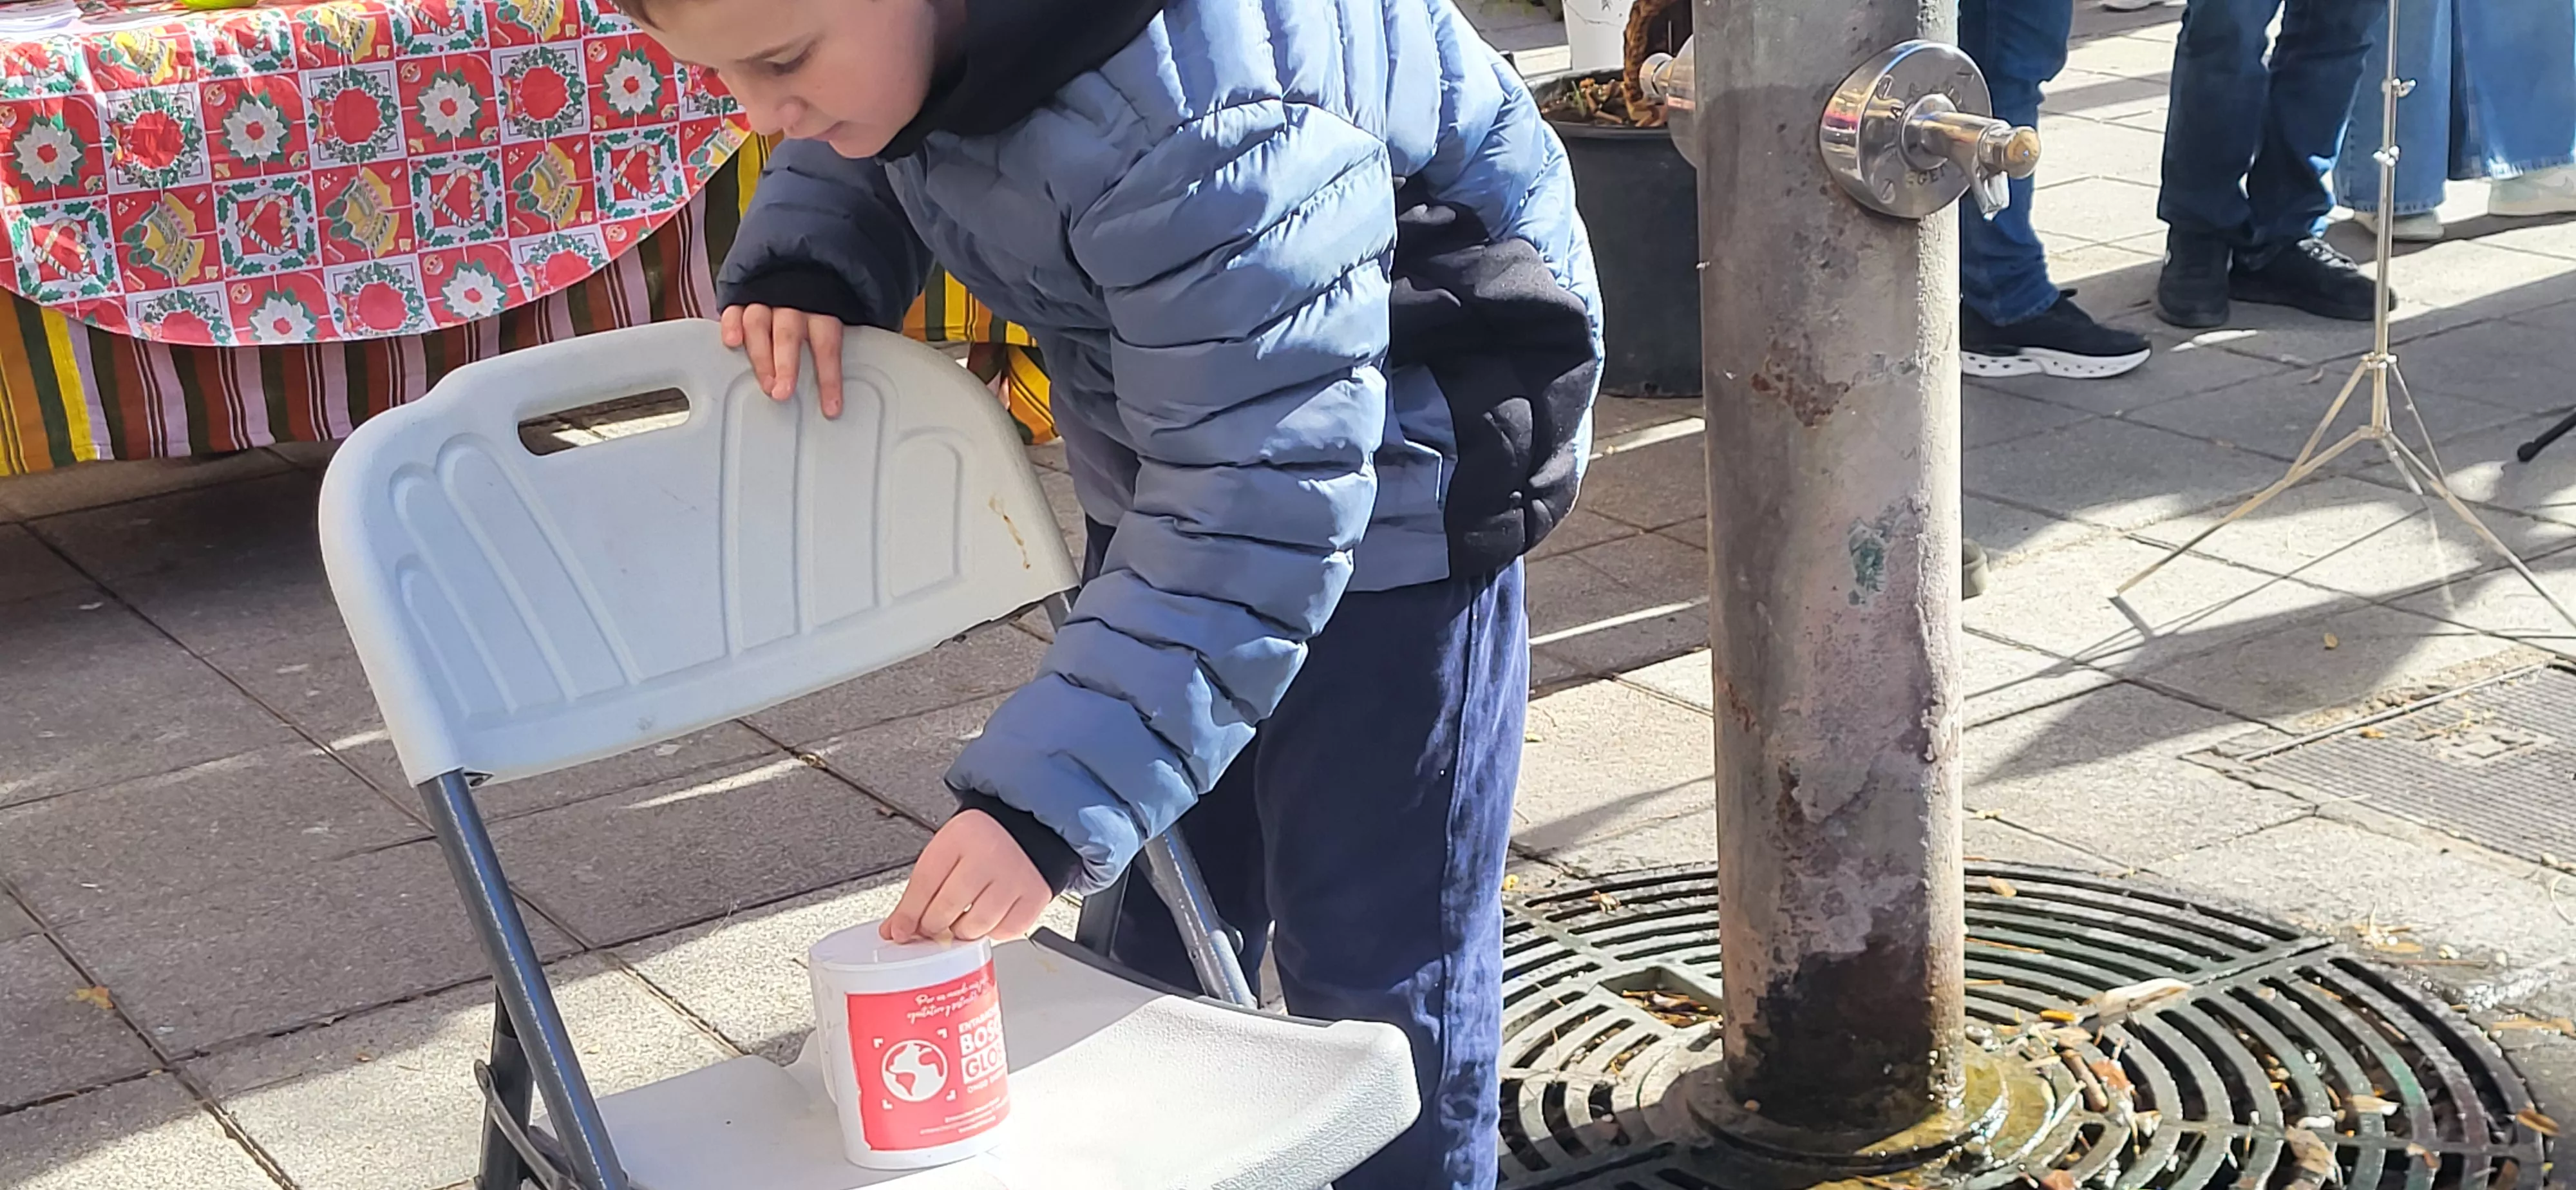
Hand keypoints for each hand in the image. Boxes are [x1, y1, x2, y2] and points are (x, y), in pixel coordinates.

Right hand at [721, 304, 846, 417]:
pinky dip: (732, 324)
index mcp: (820, 309)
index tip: (831, 408)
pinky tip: (733, 342)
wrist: (795, 257)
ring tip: (764, 381)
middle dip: (785, 366)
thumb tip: (842, 385)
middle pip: (789, 335)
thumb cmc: (815, 296)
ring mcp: (765, 297)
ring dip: (760, 355)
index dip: (829, 377)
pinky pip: (735, 308)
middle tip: (783, 392)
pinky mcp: (742, 294)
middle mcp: (792, 302)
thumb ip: (829, 343)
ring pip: (759, 324)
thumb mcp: (832, 314)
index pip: (827, 345)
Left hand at [883, 810, 1053, 944]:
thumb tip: (896, 929)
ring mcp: (1015, 877)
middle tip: (934, 924)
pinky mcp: (1034, 897)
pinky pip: (1004, 932)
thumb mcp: (945, 853)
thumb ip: (918, 891)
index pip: (925, 884)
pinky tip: (988, 916)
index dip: (909, 914)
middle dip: (934, 925)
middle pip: (947, 909)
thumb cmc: (980, 843)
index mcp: (961, 837)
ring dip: (962, 932)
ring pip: (975, 926)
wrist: (1025, 831)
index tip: (901, 931)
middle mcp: (990, 855)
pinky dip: (992, 931)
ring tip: (962, 918)